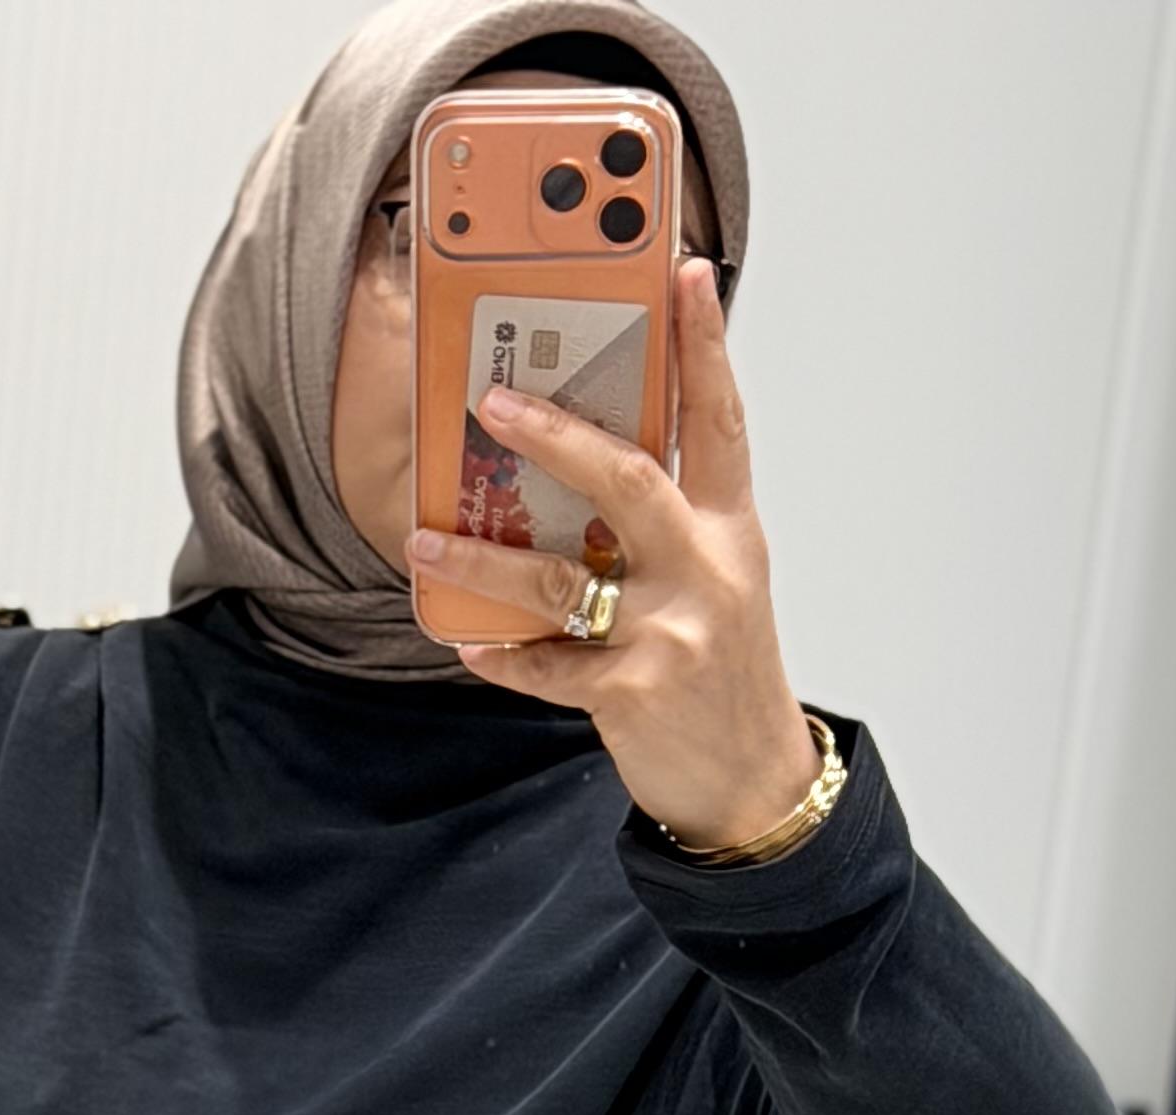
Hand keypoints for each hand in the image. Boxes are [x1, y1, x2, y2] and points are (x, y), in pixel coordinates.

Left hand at [408, 257, 819, 848]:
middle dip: (556, 435)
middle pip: (627, 478)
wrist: (750, 780)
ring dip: (482, 561)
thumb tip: (578, 471)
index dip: (704, 344)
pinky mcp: (634, 692)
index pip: (719, 417)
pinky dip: (502, 657)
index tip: (686, 274)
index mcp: (729, 527)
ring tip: (425, 542)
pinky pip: (548, 667)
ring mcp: (670, 631)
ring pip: (561, 579)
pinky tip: (466, 645)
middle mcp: (705, 568)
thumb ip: (664, 525)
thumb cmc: (721, 671)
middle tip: (492, 402)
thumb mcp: (716, 580)